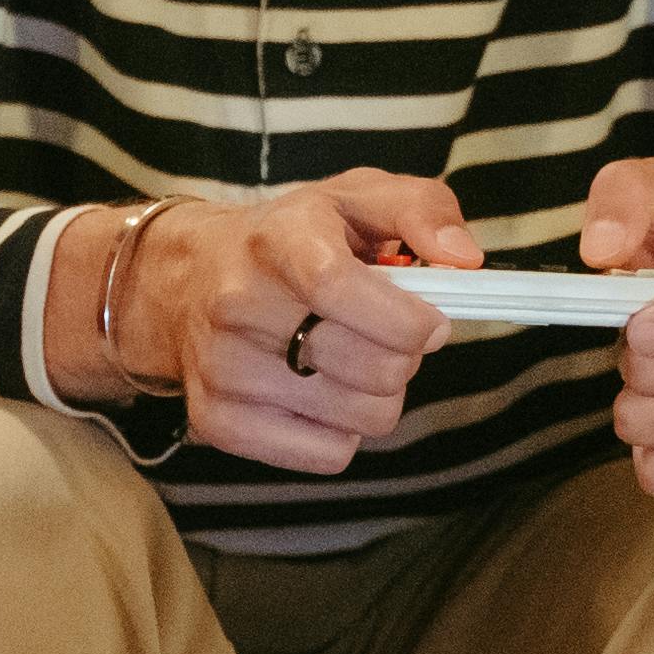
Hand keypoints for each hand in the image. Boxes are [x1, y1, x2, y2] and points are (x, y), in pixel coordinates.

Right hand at [109, 171, 471, 475]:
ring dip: (377, 396)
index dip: (406, 318)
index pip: (339, 287)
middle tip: (384, 336)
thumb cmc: (292, 240)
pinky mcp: (219, 422)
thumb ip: (422, 209)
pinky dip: (343, 432)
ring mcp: (224, 368)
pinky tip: (319, 393)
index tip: (433, 322)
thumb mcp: (356, 198)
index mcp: (278, 240)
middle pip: (372, 368)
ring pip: (360, 419)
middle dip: (404, 356)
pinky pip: (328, 455)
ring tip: (349, 362)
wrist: (188, 279)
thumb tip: (464, 260)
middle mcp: (239, 304)